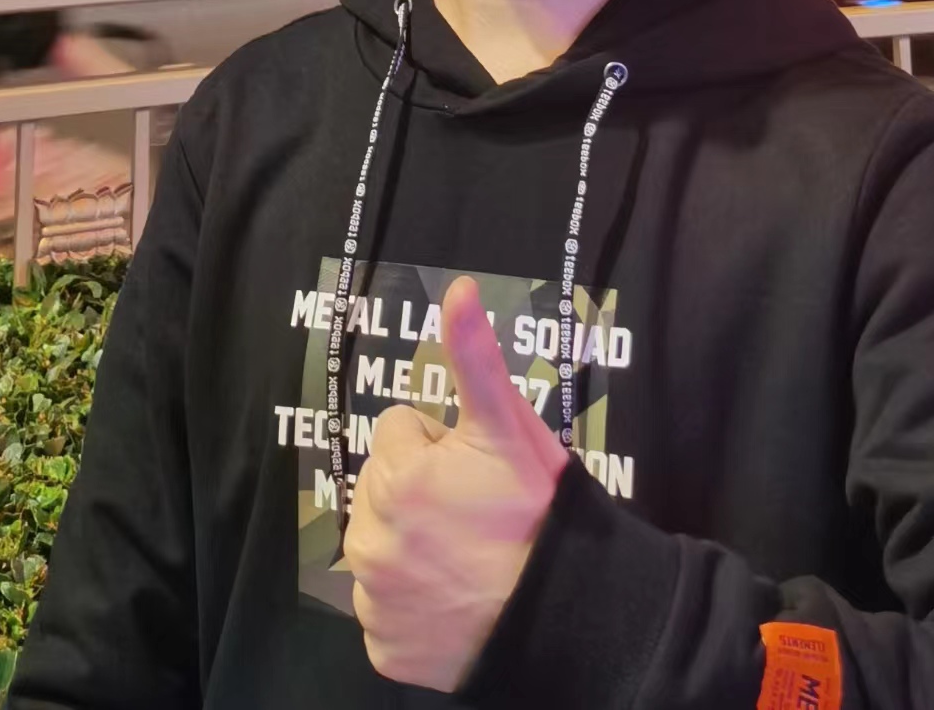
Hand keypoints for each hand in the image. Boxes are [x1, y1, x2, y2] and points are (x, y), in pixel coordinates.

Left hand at [344, 275, 569, 690]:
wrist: (564, 613)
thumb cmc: (537, 511)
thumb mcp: (509, 426)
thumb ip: (475, 355)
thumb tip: (459, 287)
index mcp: (396, 476)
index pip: (399, 432)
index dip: (440, 445)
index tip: (475, 470)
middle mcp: (369, 537)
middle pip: (381, 487)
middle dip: (418, 490)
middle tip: (473, 512)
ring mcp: (374, 598)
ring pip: (380, 545)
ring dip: (410, 542)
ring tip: (466, 555)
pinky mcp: (382, 648)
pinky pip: (385, 608)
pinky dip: (412, 603)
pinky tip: (453, 598)